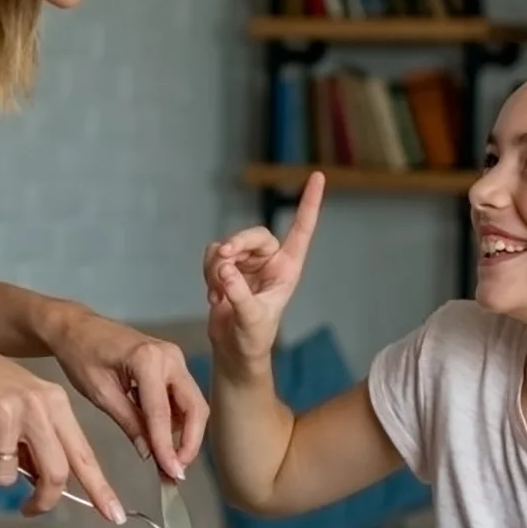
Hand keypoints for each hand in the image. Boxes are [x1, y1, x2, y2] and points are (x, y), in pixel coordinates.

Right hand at [0, 329, 123, 522]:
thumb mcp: (20, 402)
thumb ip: (37, 439)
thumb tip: (42, 481)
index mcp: (53, 401)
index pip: (83, 453)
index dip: (100, 489)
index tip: (115, 515)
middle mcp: (36, 405)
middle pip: (54, 474)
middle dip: (42, 501)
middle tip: (29, 509)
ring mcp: (7, 412)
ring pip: (6, 475)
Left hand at [42, 309, 206, 482]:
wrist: (76, 327)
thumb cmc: (81, 356)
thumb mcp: (101, 394)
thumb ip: (130, 423)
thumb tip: (150, 455)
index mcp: (148, 360)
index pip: (162, 412)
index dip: (167, 446)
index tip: (171, 474)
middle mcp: (170, 356)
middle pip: (195, 407)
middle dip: (189, 443)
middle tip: (175, 471)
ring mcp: (175, 358)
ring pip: (193, 404)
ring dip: (185, 434)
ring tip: (167, 461)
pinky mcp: (173, 363)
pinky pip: (183, 397)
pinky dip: (177, 420)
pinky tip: (162, 439)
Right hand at [204, 172, 323, 365]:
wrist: (233, 350)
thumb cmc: (252, 338)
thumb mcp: (250, 318)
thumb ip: (238, 293)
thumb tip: (224, 267)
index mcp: (288, 268)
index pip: (301, 230)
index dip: (309, 203)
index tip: (318, 177)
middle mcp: (269, 261)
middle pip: (254, 235)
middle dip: (237, 244)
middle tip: (224, 259)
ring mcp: (247, 264)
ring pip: (229, 245)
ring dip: (218, 265)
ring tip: (218, 292)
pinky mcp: (227, 269)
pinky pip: (213, 255)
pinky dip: (208, 272)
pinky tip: (214, 295)